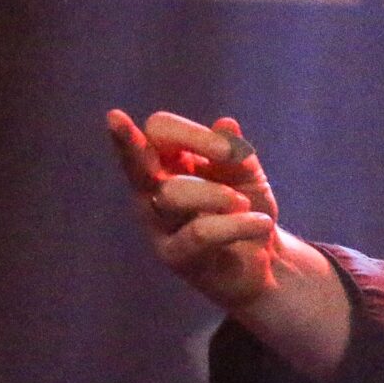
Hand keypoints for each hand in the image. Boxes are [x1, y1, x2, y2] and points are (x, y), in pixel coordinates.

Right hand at [108, 108, 281, 312]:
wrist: (267, 262)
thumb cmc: (247, 210)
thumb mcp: (247, 176)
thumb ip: (235, 154)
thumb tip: (226, 124)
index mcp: (166, 161)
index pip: (159, 131)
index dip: (189, 133)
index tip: (228, 150)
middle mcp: (152, 189)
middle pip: (137, 161)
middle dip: (129, 142)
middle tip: (115, 119)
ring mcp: (157, 224)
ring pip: (173, 195)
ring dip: (217, 196)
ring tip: (243, 204)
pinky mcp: (173, 256)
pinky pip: (200, 233)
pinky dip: (238, 225)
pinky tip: (262, 224)